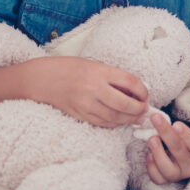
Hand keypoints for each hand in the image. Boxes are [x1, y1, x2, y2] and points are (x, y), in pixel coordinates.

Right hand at [25, 56, 148, 127]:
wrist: (43, 79)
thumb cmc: (70, 68)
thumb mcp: (94, 65)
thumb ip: (113, 77)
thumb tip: (134, 90)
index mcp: (99, 71)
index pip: (130, 82)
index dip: (142, 90)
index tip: (146, 95)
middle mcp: (94, 88)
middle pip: (124, 103)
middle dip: (139, 109)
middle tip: (145, 110)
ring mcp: (86, 103)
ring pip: (114, 116)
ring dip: (129, 119)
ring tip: (137, 118)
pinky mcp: (80, 115)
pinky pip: (102, 123)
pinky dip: (114, 124)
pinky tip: (120, 121)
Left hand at [145, 113, 189, 183]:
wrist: (182, 159)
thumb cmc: (184, 142)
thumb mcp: (186, 135)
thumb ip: (177, 128)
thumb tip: (159, 118)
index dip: (187, 135)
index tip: (176, 124)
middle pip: (179, 151)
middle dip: (166, 133)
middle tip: (156, 118)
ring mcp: (178, 175)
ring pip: (168, 170)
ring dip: (158, 153)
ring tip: (152, 139)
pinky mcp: (166, 181)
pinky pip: (157, 178)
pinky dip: (151, 166)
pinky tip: (149, 154)